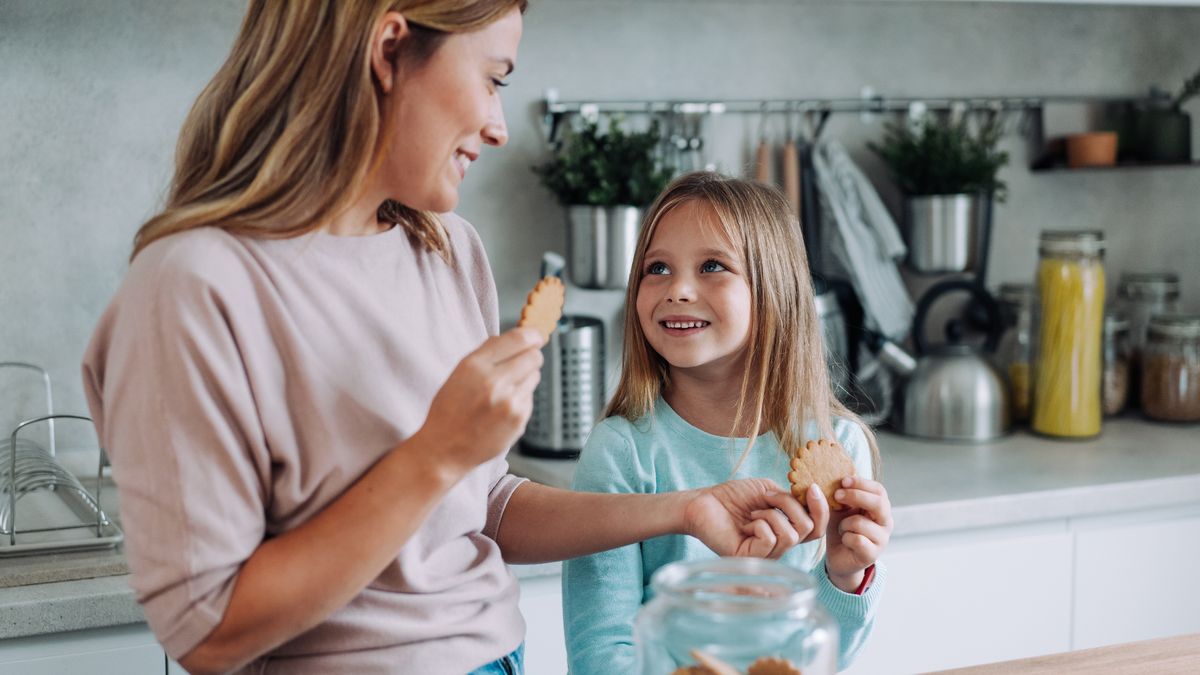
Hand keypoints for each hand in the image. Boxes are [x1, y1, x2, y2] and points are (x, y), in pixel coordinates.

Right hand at [413, 327, 543, 476]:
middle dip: (530, 357)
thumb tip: (517, 336)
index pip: (518, 339)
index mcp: (474, 366)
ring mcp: (509, 402)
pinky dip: (521, 400)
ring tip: (503, 392)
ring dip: (525, 379)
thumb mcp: (460, 373)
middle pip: (534, 356)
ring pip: (534, 376)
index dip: (532, 335)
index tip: (536, 336)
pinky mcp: (518, 419)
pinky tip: (502, 410)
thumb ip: (487, 353)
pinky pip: (530, 398)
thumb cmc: (450, 411)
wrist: (444, 449)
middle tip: (521, 364)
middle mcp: (493, 382)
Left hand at [683, 478, 813, 558]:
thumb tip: (812, 500)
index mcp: (787, 528)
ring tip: (752, 513)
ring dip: (772, 514)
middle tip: (767, 496)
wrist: (704, 502)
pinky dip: (760, 524)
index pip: (818, 527)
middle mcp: (780, 545)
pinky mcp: (752, 559)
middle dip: (791, 505)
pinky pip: (770, 540)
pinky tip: (745, 524)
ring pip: (791, 536)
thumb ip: (791, 499)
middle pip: (810, 530)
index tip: (811, 488)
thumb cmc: (733, 496)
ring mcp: (767, 554)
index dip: (821, 509)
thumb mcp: (769, 491)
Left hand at [825, 476, 892, 591]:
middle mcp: (886, 523)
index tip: (843, 481)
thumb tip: (836, 477)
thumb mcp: (840, 508)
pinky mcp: (872, 555)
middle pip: (878, 503)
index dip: (861, 483)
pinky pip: (856, 539)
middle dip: (855, 496)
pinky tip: (845, 540)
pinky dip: (845, 538)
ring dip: (844, 524)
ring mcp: (882, 540)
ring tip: (842, 529)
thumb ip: (842, 495)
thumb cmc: (842, 529)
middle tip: (836, 495)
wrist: (839, 557)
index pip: (879, 490)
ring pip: (861, 523)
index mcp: (880, 508)